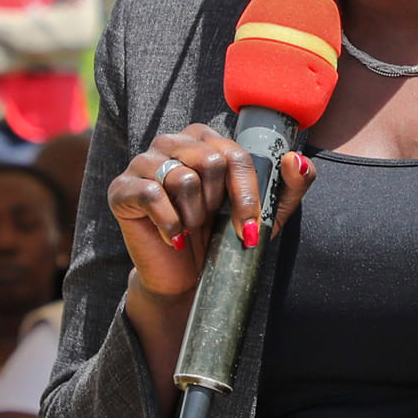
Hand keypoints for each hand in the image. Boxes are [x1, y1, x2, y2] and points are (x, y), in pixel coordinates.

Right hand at [108, 125, 314, 307]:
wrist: (185, 278)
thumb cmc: (222, 238)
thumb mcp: (267, 216)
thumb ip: (290, 186)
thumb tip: (295, 159)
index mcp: (204, 140)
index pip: (235, 154)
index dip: (246, 194)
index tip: (249, 228)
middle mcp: (171, 142)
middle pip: (210, 161)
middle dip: (218, 204)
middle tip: (209, 223)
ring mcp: (143, 162)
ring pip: (182, 178)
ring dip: (194, 216)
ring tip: (190, 229)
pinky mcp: (122, 189)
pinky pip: (152, 194)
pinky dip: (170, 224)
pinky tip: (174, 239)